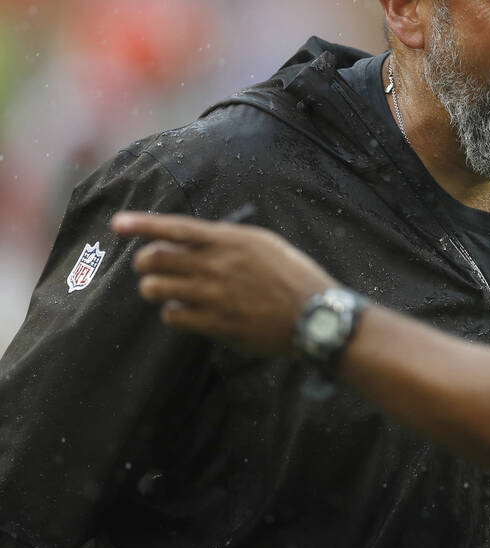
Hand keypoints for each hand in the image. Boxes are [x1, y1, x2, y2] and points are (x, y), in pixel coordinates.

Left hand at [111, 211, 337, 355]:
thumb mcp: (265, 244)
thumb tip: (190, 240)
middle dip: (145, 262)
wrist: (315, 316)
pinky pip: (172, 316)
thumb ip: (227, 240)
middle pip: (155, 258)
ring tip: (167, 290)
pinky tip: (185, 310)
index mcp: (231, 240)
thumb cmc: (293, 277)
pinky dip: (172, 312)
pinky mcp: (215, 324)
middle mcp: (218, 265)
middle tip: (151, 267)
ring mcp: (214, 296)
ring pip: (156, 288)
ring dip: (155, 288)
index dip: (143, 224)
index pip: (176, 227)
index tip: (117, 224)